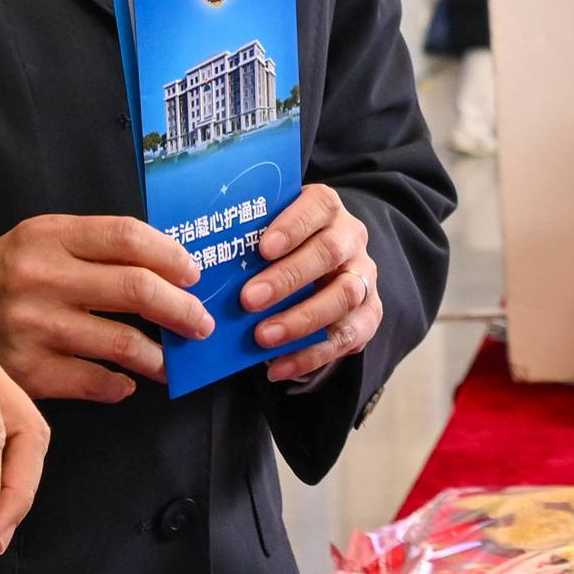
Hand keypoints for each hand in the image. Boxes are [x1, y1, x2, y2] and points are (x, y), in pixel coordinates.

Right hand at [0, 214, 214, 403]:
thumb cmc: (2, 280)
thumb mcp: (37, 244)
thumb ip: (93, 248)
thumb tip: (168, 268)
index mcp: (46, 237)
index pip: (126, 237)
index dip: (171, 256)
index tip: (193, 274)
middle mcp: (40, 278)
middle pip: (135, 288)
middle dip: (181, 309)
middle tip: (199, 322)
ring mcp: (34, 327)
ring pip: (123, 343)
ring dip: (161, 356)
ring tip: (173, 360)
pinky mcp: (28, 371)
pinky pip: (95, 382)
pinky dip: (121, 385)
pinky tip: (128, 382)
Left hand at [245, 185, 382, 389]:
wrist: (322, 267)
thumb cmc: (280, 247)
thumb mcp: (269, 230)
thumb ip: (248, 236)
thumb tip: (203, 254)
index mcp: (327, 209)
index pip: (318, 207)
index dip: (293, 226)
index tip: (263, 248)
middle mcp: (351, 239)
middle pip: (328, 254)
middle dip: (287, 278)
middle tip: (248, 300)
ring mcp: (364, 276)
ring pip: (345, 296)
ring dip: (301, 320)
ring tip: (262, 337)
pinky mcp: (370, 313)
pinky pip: (347, 337)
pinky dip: (311, 355)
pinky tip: (278, 367)